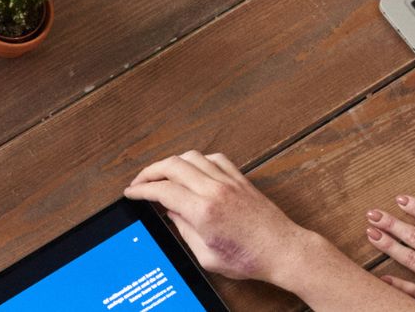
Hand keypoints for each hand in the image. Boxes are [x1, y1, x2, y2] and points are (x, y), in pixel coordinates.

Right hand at [125, 151, 322, 285]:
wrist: (282, 250)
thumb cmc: (250, 258)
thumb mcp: (207, 256)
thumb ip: (185, 232)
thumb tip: (172, 215)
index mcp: (203, 211)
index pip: (163, 190)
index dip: (142, 190)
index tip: (132, 192)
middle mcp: (214, 190)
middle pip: (172, 166)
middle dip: (150, 171)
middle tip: (140, 181)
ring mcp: (228, 181)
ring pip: (191, 157)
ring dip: (172, 162)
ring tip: (163, 174)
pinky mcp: (240, 179)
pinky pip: (214, 158)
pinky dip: (198, 160)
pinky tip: (194, 169)